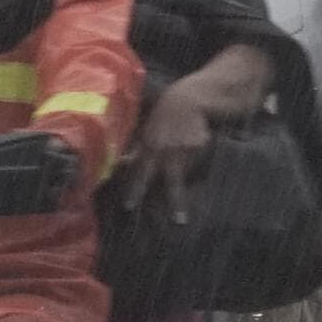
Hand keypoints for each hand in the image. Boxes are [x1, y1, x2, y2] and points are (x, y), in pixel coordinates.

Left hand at [116, 81, 216, 213]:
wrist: (189, 100)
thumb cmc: (163, 115)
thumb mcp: (147, 129)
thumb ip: (136, 148)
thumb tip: (121, 163)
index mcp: (150, 146)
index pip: (141, 173)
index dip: (135, 190)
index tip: (128, 206)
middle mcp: (167, 150)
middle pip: (171, 181)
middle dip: (174, 202)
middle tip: (177, 220)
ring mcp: (186, 150)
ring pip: (184, 176)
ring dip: (181, 195)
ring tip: (180, 217)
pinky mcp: (201, 147)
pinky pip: (197, 166)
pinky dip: (194, 171)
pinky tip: (194, 169)